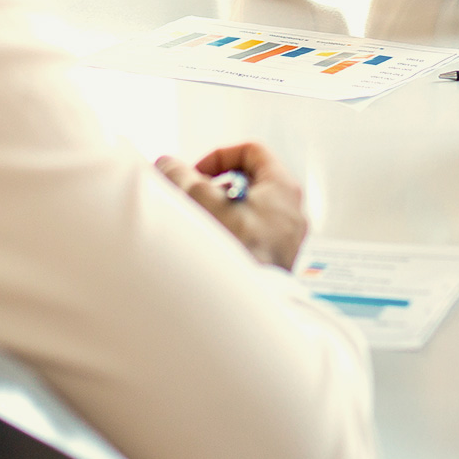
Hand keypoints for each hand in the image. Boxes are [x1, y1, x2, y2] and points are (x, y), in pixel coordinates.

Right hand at [155, 141, 308, 270]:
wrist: (245, 306)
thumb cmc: (231, 248)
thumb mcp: (199, 201)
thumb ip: (181, 175)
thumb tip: (166, 163)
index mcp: (283, 187)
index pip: (252, 152)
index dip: (219, 156)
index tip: (196, 175)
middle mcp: (293, 211)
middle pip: (252, 182)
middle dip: (216, 186)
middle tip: (193, 199)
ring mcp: (288, 238)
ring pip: (251, 211)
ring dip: (221, 211)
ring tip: (198, 223)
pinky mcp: (279, 261)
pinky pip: (254, 235)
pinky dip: (231, 233)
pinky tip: (209, 246)